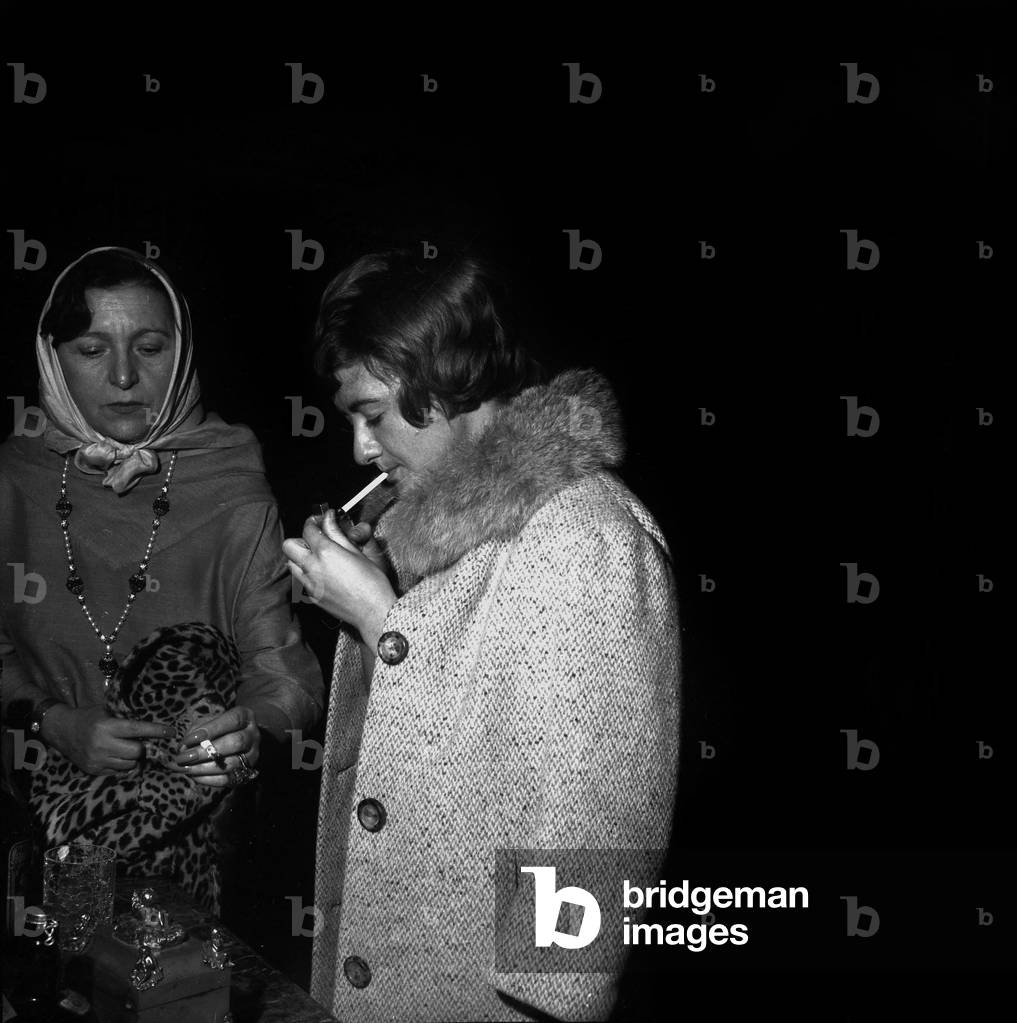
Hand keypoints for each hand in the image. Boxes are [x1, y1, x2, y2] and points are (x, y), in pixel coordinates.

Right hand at [41, 705, 174, 775]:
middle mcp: (102, 744)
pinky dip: (122, 764)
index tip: (171, 732)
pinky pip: (118, 771)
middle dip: (142, 747)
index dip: (156, 731)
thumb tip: (152, 724)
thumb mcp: (107, 712)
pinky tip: (116, 756)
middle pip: (137, 751)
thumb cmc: (88, 717)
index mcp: (107, 726)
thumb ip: (126, 719)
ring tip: (126, 749)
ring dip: (133, 757)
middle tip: (141, 742)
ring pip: (129, 764)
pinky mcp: (93, 770)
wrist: (61, 730)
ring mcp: (97, 760)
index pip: (137, 729)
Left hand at [170, 707, 259, 788]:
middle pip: (236, 742)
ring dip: (204, 767)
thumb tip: (184, 747)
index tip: (188, 739)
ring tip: (185, 768)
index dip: (211, 729)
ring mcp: (252, 756)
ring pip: (231, 764)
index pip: (233, 720)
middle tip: (184, 757)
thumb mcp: (210, 721)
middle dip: (206, 751)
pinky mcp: (246, 773)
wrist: (240, 743)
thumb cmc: (220, 729)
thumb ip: (197, 729)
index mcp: (245, 716)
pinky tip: (194, 776)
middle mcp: (253, 735)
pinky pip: (228, 779)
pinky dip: (208, 779)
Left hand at [283, 511, 396, 645]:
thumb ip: (338, 533)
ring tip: (318, 557)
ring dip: (300, 557)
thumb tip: (329, 518)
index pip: (308, 529)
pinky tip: (323, 574)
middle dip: (300, 538)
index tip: (321, 520)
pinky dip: (306, 573)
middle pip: (289, 545)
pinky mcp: (311, 596)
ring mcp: (309, 583)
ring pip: (290, 563)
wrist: (373, 611)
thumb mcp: (357, 551)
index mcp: (324, 552)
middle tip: (316, 539)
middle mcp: (312, 567)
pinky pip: (300, 580)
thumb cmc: (372, 582)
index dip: (313, 521)